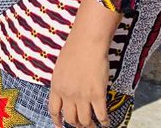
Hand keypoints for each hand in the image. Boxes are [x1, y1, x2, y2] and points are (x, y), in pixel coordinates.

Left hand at [49, 0, 117, 127]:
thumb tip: (64, 94)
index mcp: (56, 87)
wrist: (87, 42)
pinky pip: (101, 116)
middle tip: (82, 125)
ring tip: (94, 125)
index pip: (54, 110)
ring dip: (90, 126)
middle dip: (76, 125)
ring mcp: (83, 96)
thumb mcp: (59, 68)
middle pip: (71, 119)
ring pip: (85, 121)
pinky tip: (106, 123)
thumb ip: (61, 83)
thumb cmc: (73, 50)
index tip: (60, 126)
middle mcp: (68, 94)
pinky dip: (104, 122)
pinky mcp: (98, 95)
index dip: (57, 121)